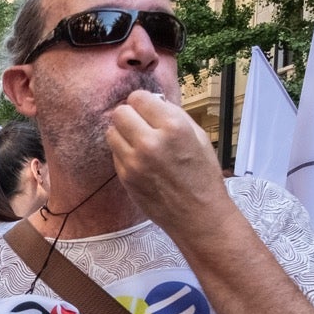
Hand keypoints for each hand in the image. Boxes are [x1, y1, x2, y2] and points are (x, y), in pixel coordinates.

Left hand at [106, 90, 232, 238]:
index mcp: (173, 126)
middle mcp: (150, 141)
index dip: (143, 102)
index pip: (138, 97)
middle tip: (141, 124)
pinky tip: (139, 160)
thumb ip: (173, 115)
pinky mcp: (125, 177)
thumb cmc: (202, 175)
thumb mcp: (199, 136)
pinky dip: (123, 152)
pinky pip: (114, 153)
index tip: (149, 109)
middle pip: (120, 112)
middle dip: (130, 115)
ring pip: (111, 132)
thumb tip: (153, 102)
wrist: (198, 215)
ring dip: (123, 133)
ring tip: (138, 141)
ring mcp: (134, 161)